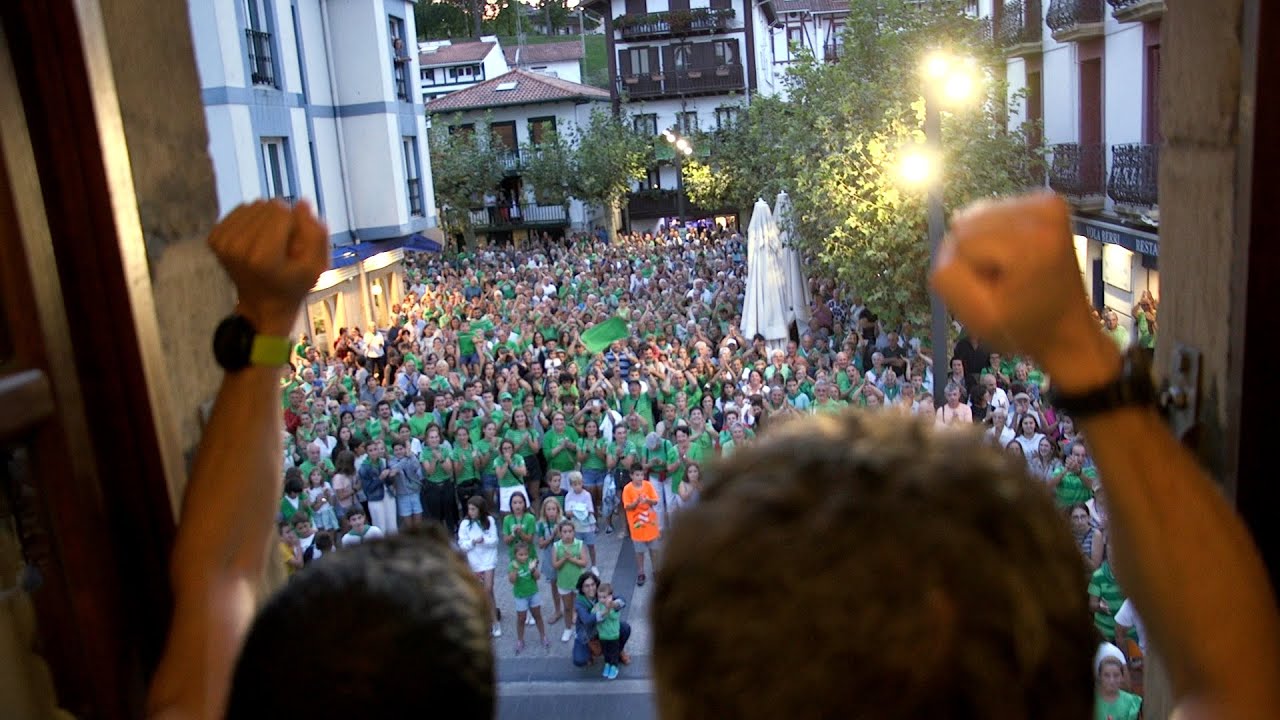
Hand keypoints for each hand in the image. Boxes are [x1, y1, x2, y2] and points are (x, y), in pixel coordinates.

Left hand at [209, 200, 328, 336]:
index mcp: (263, 257)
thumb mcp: (316, 267)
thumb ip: (316, 234)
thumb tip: (302, 203)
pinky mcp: (214, 238)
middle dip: (281, 220)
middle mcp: (238, 247)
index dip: (296, 224)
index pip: (282, 212)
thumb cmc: (293, 286)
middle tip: (282, 246)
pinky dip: (252, 220)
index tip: (295, 245)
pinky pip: (240, 210)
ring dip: (267, 219)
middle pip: (267, 206)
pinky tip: (256, 239)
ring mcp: (222, 242)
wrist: (262, 304)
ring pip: (254, 205)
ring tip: (270, 243)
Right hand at [930, 193, 1116, 391]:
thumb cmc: (1022, 327)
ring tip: (1009, 269)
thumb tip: (947, 245)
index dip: (969, 272)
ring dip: (982, 244)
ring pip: (976, 216)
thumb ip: (947, 278)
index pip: (962, 243)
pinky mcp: (1045, 200)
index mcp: (1031, 243)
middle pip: (968, 223)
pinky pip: (992, 210)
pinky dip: (995, 234)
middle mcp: (1043, 210)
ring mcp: (1048, 201)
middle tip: (1001, 281)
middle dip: (974, 255)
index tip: (995, 292)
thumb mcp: (978, 318)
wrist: (1065, 325)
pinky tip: (1015, 255)